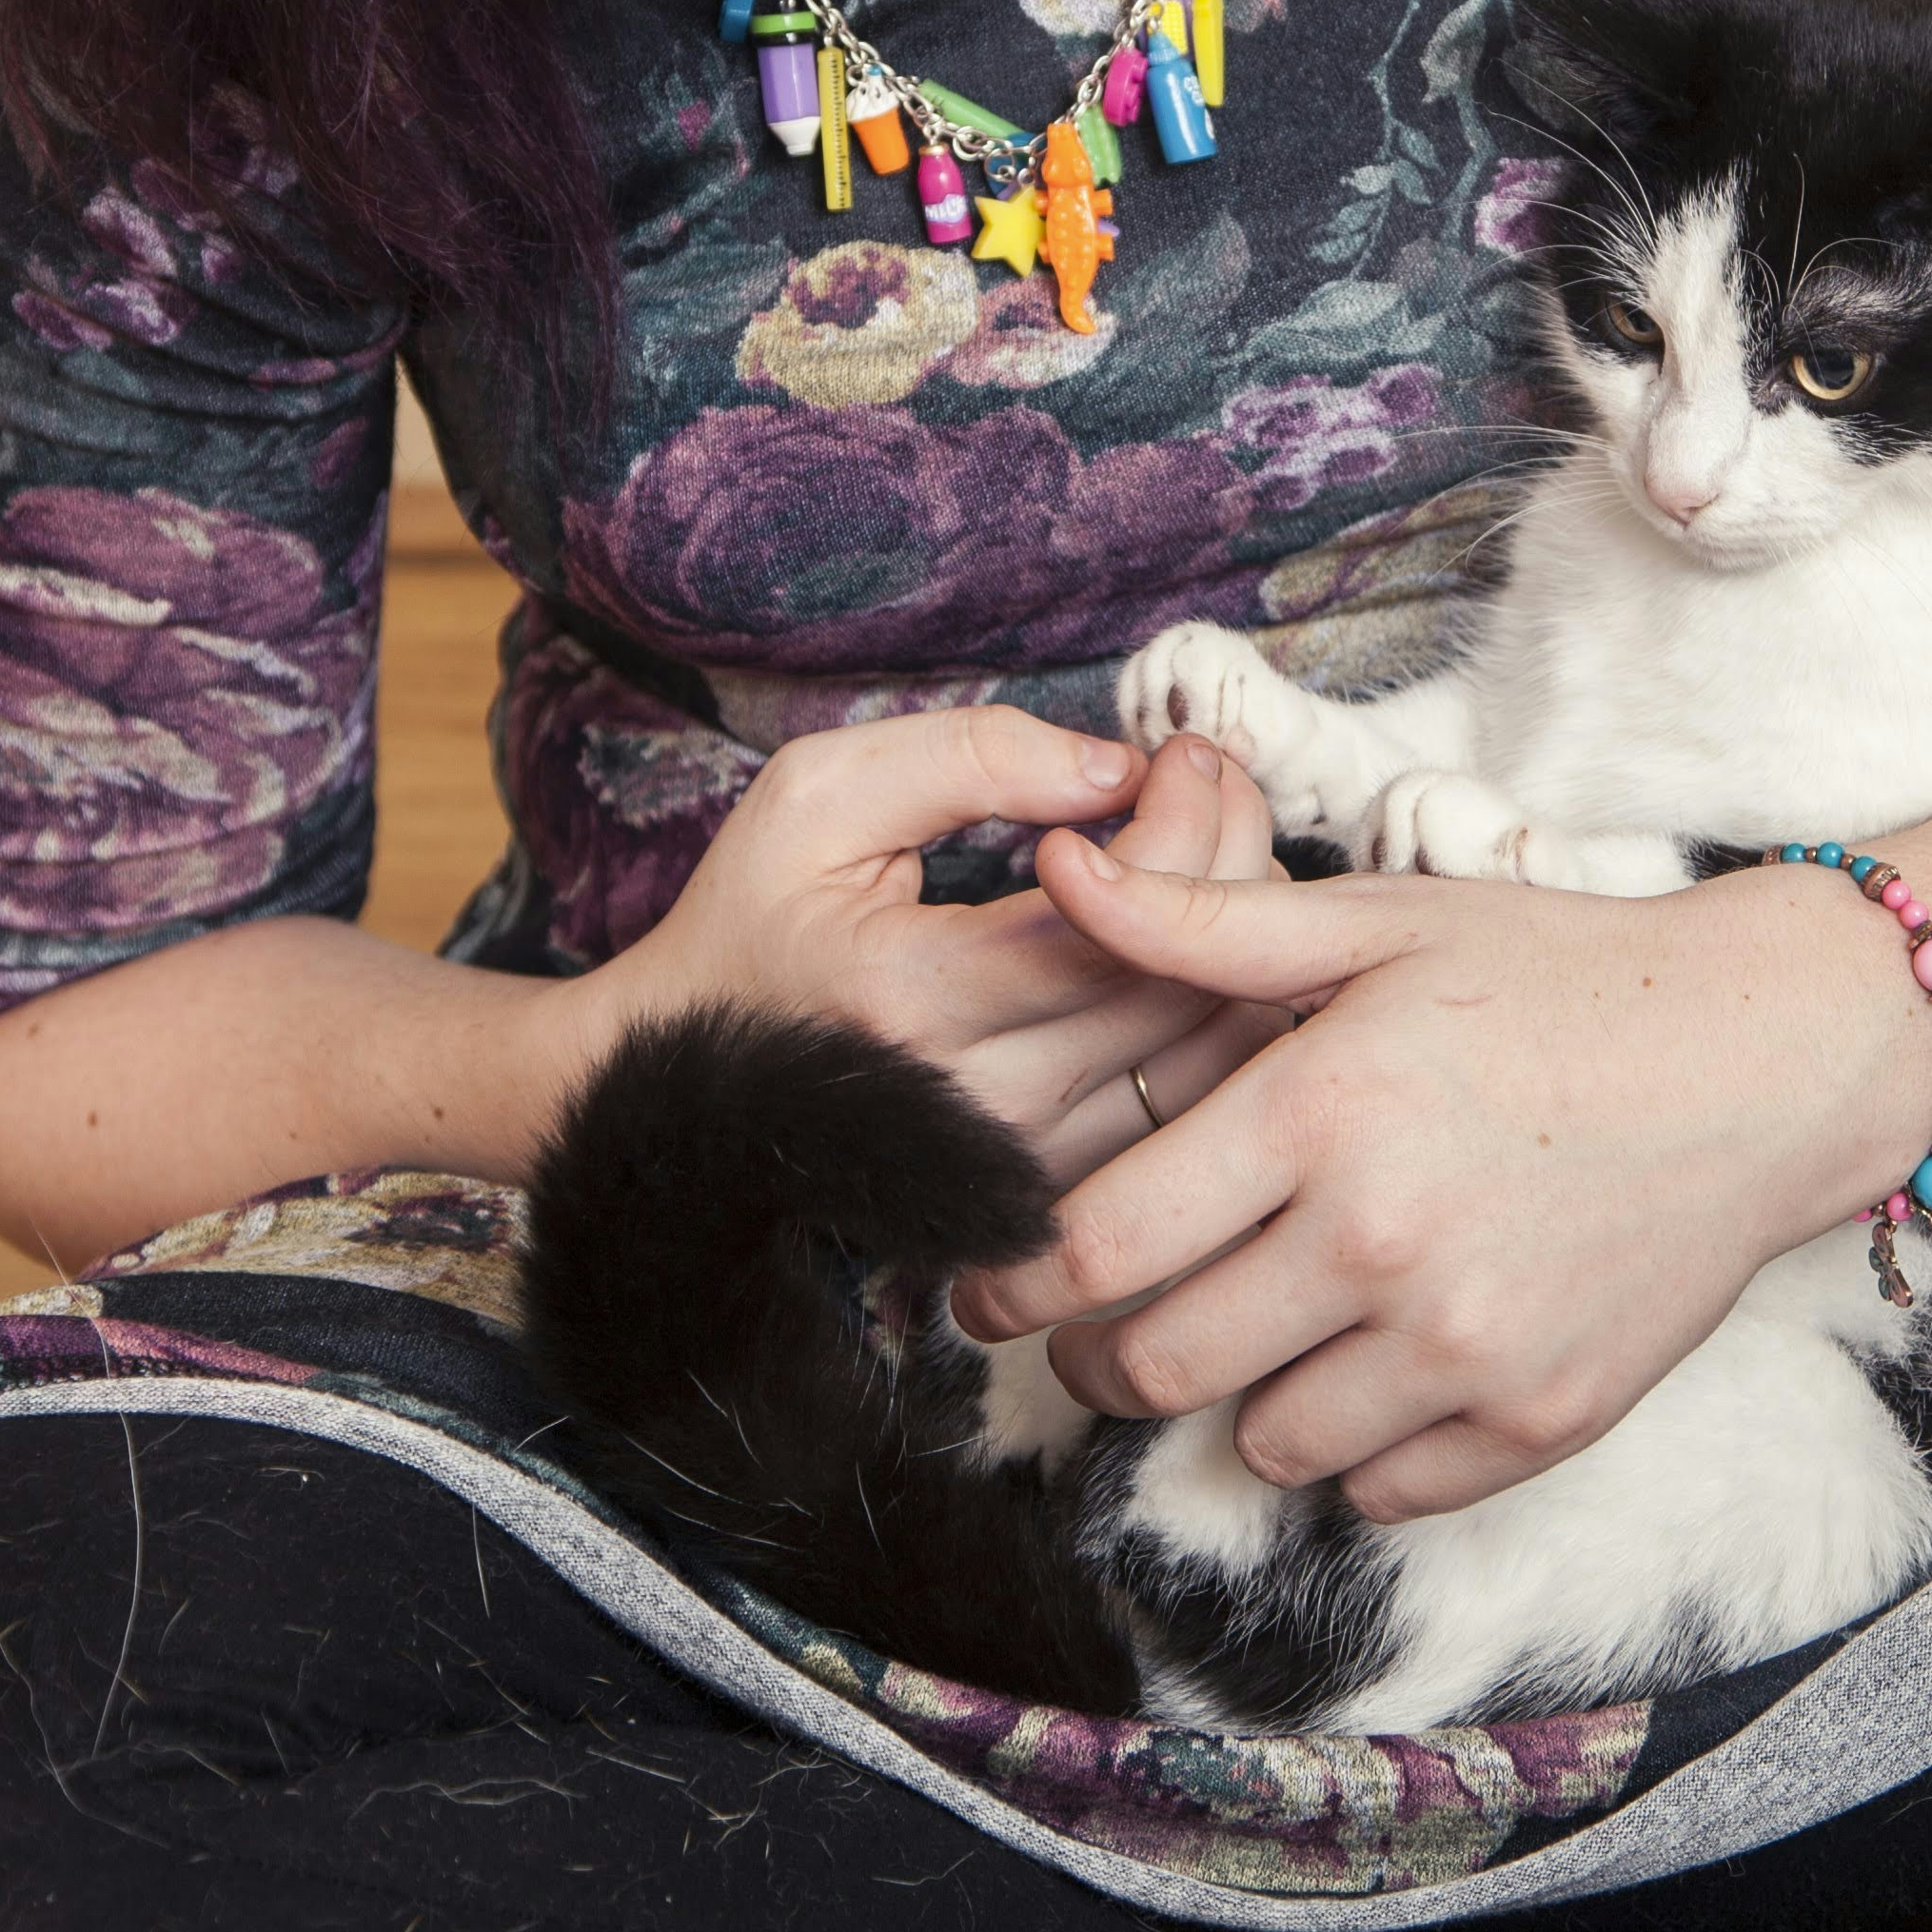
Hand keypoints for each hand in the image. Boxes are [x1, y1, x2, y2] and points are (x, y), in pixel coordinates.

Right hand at [560, 707, 1284, 1182]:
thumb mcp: (822, 795)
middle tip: (1210, 777)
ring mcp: (1022, 1157)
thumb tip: (1116, 766)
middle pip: (1189, 984)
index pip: (1120, 923)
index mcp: (915, 997)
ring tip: (1206, 842)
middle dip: (1236, 855)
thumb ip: (971, 758)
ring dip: (1244, 934)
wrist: (687, 1087)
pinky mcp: (1052, 1180)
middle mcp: (982, 1098)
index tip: (1178, 751)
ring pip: (1211, 1048)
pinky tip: (1188, 930)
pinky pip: (1189, 1095)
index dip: (1186, 821)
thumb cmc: (752, 923)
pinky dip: (1219, 1003)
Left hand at [950, 845, 1931, 1519]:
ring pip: (1261, 1443)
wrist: (1766, 1058)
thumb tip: (1053, 865)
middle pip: (1155, 1365)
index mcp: (1320, 1110)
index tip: (989, 1282)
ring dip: (1234, 1398)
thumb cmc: (1559, 975)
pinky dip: (1353, 1448)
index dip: (1012, 1277)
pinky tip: (1371, 1363)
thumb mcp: (1378, 922)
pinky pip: (1379, 1491)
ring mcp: (1467, 1346)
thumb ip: (1198, 919)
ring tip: (1259, 1327)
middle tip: (1101, 1324)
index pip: (1098, 1243)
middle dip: (1097, 1354)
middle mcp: (1382, 1243)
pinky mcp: (1539, 1420)